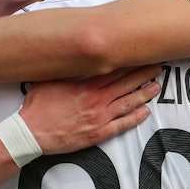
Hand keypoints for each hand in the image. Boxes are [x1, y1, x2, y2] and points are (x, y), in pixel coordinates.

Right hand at [20, 65, 162, 154]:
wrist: (32, 132)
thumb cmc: (38, 107)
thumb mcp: (49, 80)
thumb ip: (64, 71)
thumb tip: (68, 59)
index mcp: (86, 85)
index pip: (114, 69)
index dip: (130, 62)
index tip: (140, 55)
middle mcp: (97, 99)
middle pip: (126, 83)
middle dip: (143, 74)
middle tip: (157, 67)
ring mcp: (100, 117)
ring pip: (128, 102)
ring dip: (144, 94)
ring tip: (156, 86)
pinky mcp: (98, 133)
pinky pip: (122, 125)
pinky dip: (135, 118)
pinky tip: (145, 112)